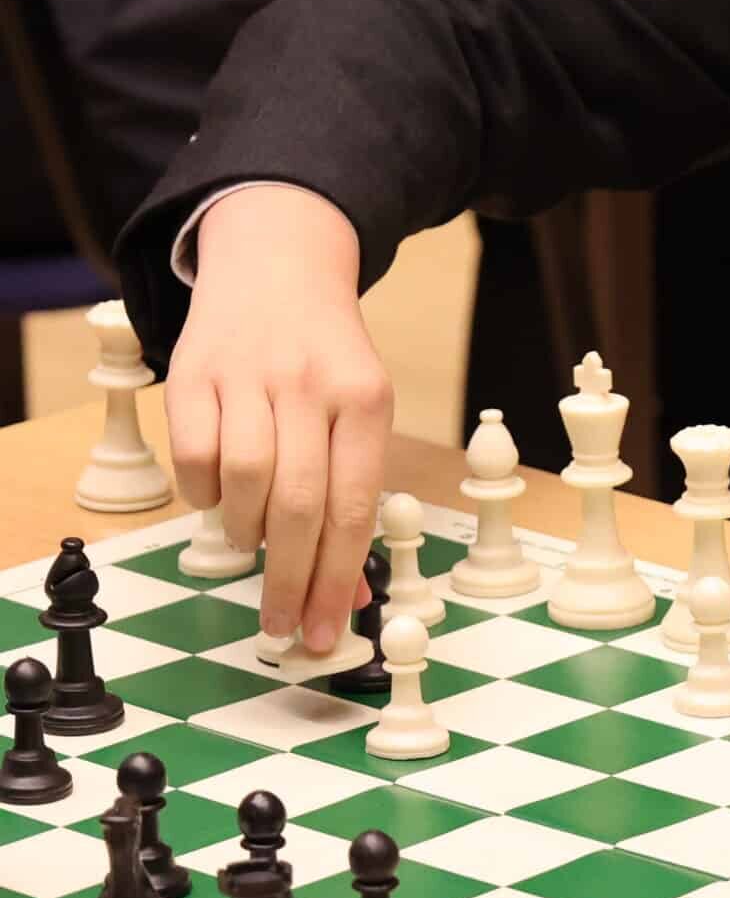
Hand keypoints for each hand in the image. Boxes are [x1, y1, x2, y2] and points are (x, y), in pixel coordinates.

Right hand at [165, 186, 391, 651]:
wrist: (278, 267)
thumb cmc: (326, 357)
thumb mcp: (360, 408)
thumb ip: (353, 493)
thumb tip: (349, 592)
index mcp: (366, 397)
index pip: (355, 503)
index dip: (339, 576)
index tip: (328, 630)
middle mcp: (311, 385)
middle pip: (301, 504)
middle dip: (292, 580)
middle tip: (283, 626)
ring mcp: (250, 377)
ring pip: (245, 482)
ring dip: (246, 534)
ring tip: (251, 544)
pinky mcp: (195, 373)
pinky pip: (194, 455)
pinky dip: (202, 493)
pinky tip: (215, 497)